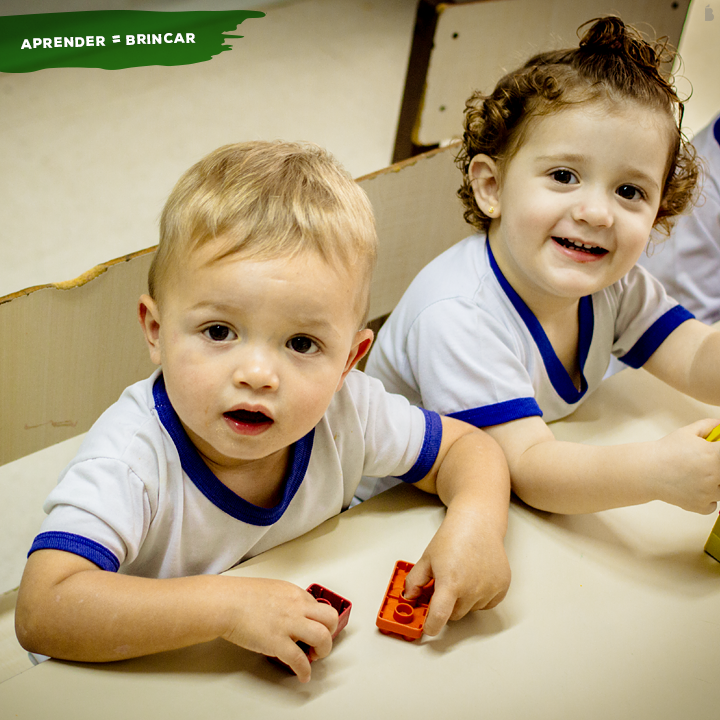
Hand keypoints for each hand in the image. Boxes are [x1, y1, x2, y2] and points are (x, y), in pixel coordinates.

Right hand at [221, 578, 338, 681]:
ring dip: (323, 650)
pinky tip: (303, 675)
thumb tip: (289, 611)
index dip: (320, 621)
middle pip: (329, 618)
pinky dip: (305, 670)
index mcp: (294, 593)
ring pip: (322, 637)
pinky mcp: (277, 642)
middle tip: (321, 642)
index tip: (317, 629)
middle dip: (330, 633)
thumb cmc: (239, 596)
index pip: (319, 607)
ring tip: (315, 657)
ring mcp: (288, 624)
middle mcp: (296, 607)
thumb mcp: (271, 589)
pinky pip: (299, 660)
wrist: (225, 603)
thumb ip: (284, 600)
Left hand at [403, 506, 510, 636]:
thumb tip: (409, 597)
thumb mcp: (427, 558)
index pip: (439, 618)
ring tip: (462, 574)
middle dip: (446, 605)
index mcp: (450, 583)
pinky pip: (486, 603)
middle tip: (444, 585)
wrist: (477, 524)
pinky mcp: (502, 587)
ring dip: (463, 600)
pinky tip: (475, 577)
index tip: (428, 628)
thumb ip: (415, 581)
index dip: (431, 626)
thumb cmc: (453, 538)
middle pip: (454, 614)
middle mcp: (472, 590)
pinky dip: (479, 596)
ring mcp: (489, 590)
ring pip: (470, 609)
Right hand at [653, 418, 719, 513]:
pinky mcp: (700, 505)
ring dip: (716, 484)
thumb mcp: (686, 432)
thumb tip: (718, 423)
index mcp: (714, 454)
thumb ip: (707, 426)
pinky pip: (713, 504)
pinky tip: (696, 489)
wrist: (646, 470)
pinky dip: (707, 499)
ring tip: (700, 477)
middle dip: (717, 468)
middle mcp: (715, 474)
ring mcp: (708, 492)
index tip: (716, 452)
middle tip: (708, 465)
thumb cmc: (665, 451)